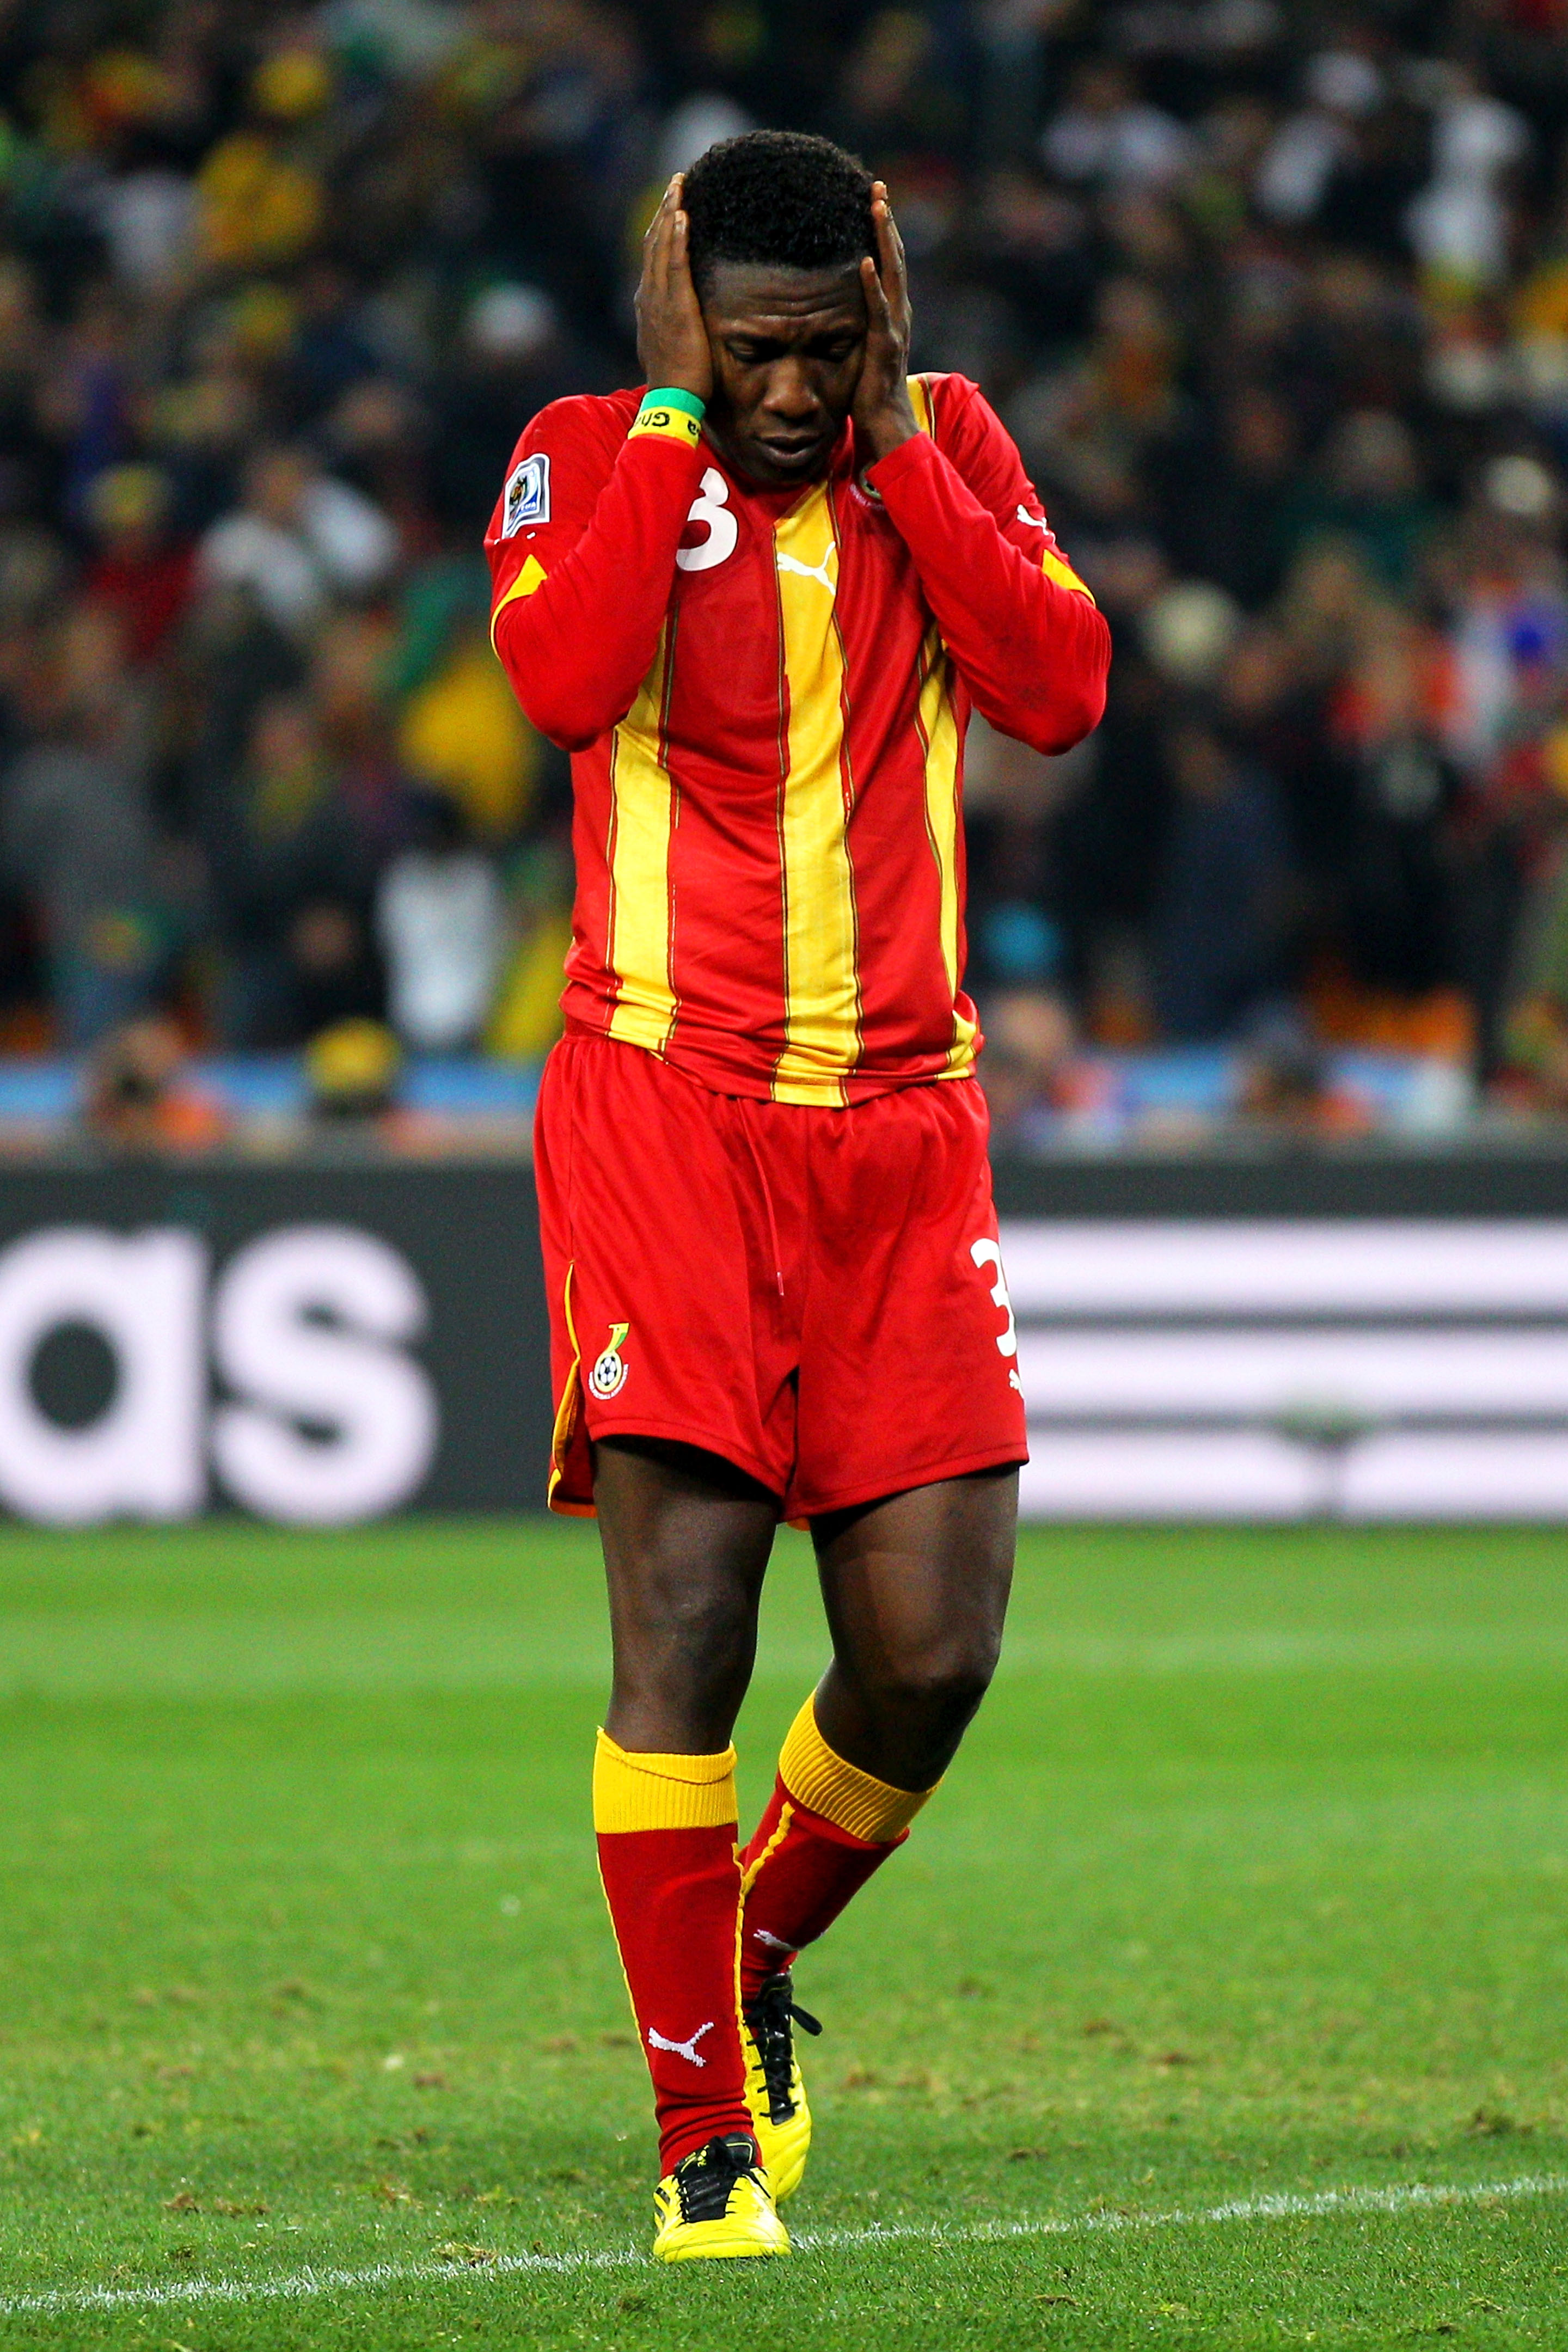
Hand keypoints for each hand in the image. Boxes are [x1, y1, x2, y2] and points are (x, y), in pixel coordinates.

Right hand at [634, 174, 711, 402]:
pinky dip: (677, 239)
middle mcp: (649, 297)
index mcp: (648, 304)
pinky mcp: (675, 308)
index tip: (673, 206)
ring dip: (670, 213)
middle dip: (665, 210)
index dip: (662, 229)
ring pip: (662, 248)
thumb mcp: (671, 347)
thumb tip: (680, 320)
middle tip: (677, 181)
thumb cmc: (677, 382)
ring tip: (679, 186)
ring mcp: (659, 301)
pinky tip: (682, 216)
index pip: (654, 258)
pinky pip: (675, 266)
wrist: (671, 402)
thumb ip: (672, 327)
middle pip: (654, 243)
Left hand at [853, 182, 918, 463]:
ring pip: (892, 273)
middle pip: (893, 257)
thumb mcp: (855, 351)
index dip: (880, 231)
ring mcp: (894, 328)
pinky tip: (867, 261)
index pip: (886, 263)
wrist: (885, 430)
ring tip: (877, 206)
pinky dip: (873, 285)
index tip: (871, 199)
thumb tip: (826, 312)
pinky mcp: (885, 347)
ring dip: (885, 238)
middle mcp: (897, 314)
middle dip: (885, 221)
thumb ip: (849, 328)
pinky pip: (879, 310)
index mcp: (889, 314)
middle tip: (876, 186)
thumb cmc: (867, 397)